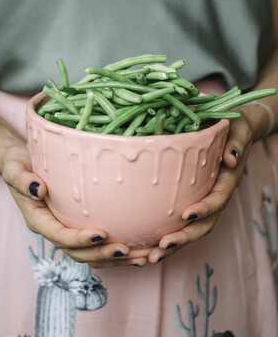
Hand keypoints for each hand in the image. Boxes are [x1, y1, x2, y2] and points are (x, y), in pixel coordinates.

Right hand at [2, 143, 146, 267]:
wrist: (23, 165)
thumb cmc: (19, 165)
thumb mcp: (14, 168)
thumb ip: (22, 180)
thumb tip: (39, 189)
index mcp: (38, 219)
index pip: (59, 235)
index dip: (78, 239)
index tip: (100, 234)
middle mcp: (53, 229)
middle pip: (77, 252)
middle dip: (100, 254)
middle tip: (125, 249)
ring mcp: (66, 229)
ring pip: (90, 254)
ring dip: (113, 259)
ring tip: (140, 257)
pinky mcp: (78, 225)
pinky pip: (97, 244)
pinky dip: (116, 251)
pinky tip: (139, 249)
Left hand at [147, 109, 253, 263]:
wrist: (237, 131)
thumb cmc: (235, 128)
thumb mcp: (238, 131)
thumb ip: (235, 142)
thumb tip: (229, 157)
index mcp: (226, 180)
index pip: (217, 199)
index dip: (204, 209)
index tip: (187, 214)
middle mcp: (216, 195)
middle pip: (204, 224)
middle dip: (184, 238)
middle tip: (161, 248)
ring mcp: (205, 200)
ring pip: (192, 229)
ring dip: (173, 245)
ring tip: (150, 257)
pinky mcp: (193, 200)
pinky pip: (181, 222)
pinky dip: (166, 236)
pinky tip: (147, 246)